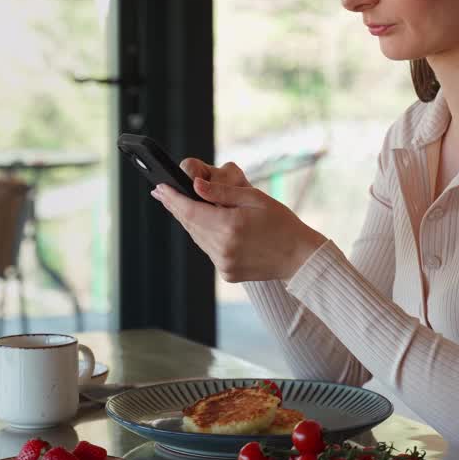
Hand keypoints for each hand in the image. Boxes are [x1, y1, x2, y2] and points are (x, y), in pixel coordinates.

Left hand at [152, 161, 327, 282]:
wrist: (299, 256)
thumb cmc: (281, 222)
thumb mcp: (254, 199)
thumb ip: (222, 193)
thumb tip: (194, 186)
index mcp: (229, 226)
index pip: (190, 210)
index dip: (172, 199)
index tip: (159, 188)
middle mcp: (222, 247)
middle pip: (190, 225)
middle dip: (177, 207)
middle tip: (162, 193)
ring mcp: (224, 263)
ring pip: (198, 238)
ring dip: (191, 222)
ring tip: (181, 205)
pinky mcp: (227, 273)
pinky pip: (209, 250)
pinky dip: (206, 237)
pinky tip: (209, 225)